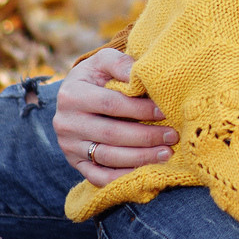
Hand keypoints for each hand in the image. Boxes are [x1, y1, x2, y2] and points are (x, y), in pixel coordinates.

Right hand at [53, 48, 178, 185]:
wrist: (74, 96)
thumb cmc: (96, 76)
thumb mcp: (103, 61)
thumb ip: (120, 63)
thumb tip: (138, 74)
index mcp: (71, 95)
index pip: (111, 105)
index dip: (140, 110)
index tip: (165, 112)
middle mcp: (65, 123)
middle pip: (111, 134)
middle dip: (146, 137)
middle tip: (173, 137)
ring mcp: (69, 146)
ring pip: (107, 157)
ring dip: (140, 158)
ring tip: (167, 154)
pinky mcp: (75, 163)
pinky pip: (98, 176)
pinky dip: (122, 177)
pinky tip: (146, 172)